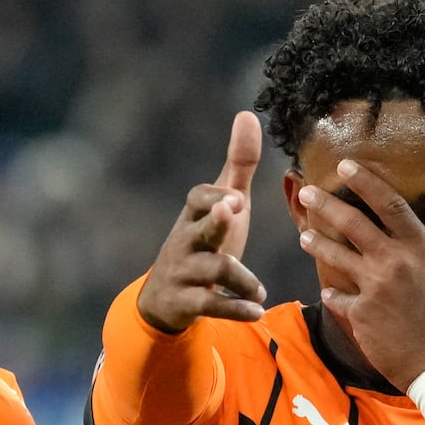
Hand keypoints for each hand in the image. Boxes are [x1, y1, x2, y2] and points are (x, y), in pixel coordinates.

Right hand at [136, 111, 266, 332]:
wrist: (166, 297)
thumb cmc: (204, 241)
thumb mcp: (223, 204)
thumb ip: (238, 164)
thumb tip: (248, 113)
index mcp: (195, 214)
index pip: (198, 198)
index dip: (214, 197)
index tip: (236, 198)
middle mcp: (186, 240)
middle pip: (200, 230)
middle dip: (215, 221)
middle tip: (234, 210)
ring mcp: (184, 272)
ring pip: (212, 271)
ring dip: (240, 280)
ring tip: (259, 290)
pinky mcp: (186, 302)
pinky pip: (210, 305)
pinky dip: (234, 308)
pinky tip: (257, 310)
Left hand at [296, 159, 424, 390]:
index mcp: (422, 249)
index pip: (390, 204)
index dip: (365, 181)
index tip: (345, 165)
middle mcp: (394, 262)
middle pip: (353, 223)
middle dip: (326, 204)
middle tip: (307, 192)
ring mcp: (374, 287)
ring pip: (336, 256)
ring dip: (317, 243)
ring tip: (304, 234)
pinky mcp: (360, 314)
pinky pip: (338, 299)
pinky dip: (332, 295)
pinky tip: (327, 293)